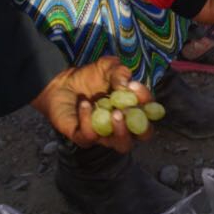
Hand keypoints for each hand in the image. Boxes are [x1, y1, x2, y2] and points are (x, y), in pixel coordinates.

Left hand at [31, 57, 153, 151]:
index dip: (147, 102)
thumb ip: (119, 72)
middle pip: (143, 136)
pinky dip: (88, 119)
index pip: (150, 112)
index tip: (134, 86)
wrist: (62, 83)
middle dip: (141, 126)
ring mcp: (105, 134)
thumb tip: (126, 84)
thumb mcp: (107, 67)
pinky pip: (90, 136)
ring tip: (113, 113)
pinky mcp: (83, 137)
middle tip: (129, 110)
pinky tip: (84, 103)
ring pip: (121, 145)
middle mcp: (123, 125)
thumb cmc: (90, 76)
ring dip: (121, 131)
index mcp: (133, 108)